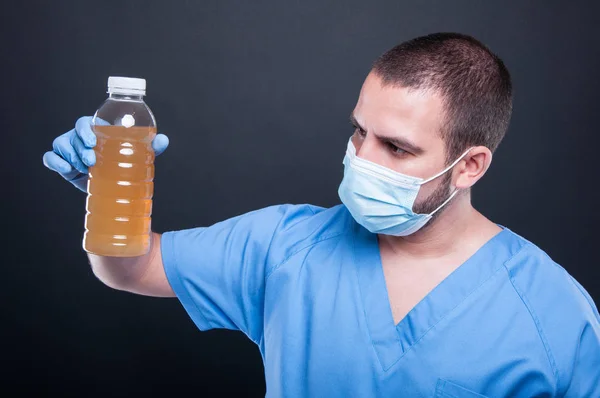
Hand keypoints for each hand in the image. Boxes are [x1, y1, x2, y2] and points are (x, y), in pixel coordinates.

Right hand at [43, 116, 168, 191]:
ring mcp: (70, 151)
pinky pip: (50, 158)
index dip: (85, 129)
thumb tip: (162, 139)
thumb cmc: (124, 165)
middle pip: (73, 135)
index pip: (84, 123)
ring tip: (86, 169)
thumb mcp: (138, 157)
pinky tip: (65, 168)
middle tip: (92, 161)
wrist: (114, 188)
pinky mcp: (63, 165)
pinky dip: (55, 161)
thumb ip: (150, 147)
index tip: (93, 141)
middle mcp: (81, 138)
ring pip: (61, 145)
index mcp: (96, 131)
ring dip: (71, 156)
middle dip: (80, 147)